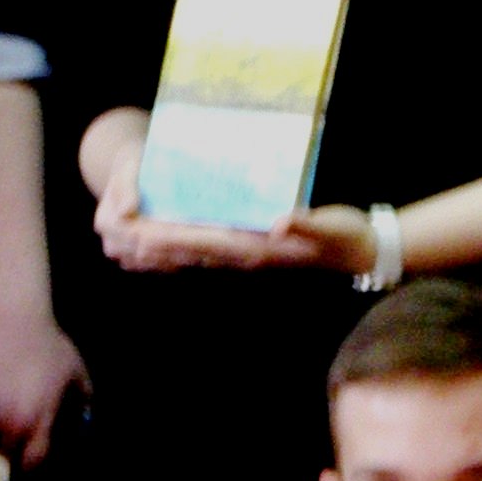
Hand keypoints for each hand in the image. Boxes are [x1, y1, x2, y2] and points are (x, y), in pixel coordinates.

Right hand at [0, 314, 86, 468]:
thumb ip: (83, 400)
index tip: (38, 464)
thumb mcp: (75, 371)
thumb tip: (86, 420)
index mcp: (38, 418)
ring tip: (2, 440)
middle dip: (13, 461)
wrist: (11, 322)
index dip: (35, 467)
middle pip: (5, 460)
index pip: (32, 461)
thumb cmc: (47, 345)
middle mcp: (9, 420)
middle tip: (18, 457)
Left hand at [93, 147, 370, 273]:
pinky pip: (209, 248)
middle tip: (120, 229)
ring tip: (129, 234)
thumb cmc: (348, 239)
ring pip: (194, 253)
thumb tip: (278, 224)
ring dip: (162, 246)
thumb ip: (304, 224)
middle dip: (153, 243)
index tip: (140, 232)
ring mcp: (247, 256)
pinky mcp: (253, 250)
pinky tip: (169, 232)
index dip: (171, 238)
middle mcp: (245, 257)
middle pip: (190, 251)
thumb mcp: (330, 227)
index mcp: (257, 250)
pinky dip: (183, 243)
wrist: (362, 255)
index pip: (205, 244)